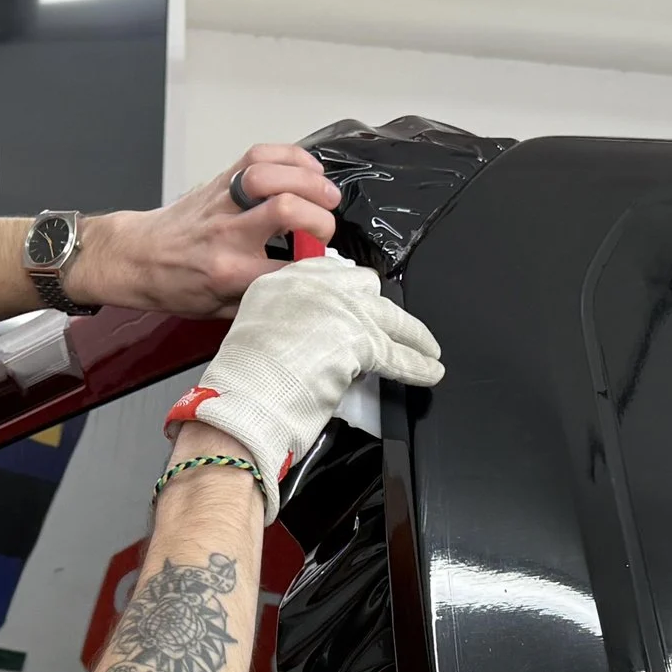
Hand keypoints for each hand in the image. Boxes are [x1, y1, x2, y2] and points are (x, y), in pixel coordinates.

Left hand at [63, 145, 338, 317]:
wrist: (135, 258)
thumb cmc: (172, 284)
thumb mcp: (217, 309)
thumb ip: (258, 301)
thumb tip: (299, 291)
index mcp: (229, 271)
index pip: (289, 266)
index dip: (317, 266)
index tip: (327, 268)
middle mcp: (227, 232)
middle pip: (286, 209)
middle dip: (321, 219)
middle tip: (327, 230)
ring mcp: (224, 202)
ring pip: (273, 174)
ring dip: (310, 181)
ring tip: (327, 195)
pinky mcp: (221, 181)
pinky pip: (259, 155)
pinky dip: (290, 156)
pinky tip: (307, 169)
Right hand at [171, 257, 442, 520]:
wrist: (243, 399)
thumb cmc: (242, 381)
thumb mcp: (258, 333)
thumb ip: (288, 324)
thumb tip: (317, 338)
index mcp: (281, 281)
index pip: (328, 272)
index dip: (349, 289)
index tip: (359, 299)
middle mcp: (313, 286)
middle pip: (365, 287)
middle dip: (380, 307)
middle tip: (390, 324)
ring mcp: (342, 309)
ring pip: (390, 317)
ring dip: (412, 334)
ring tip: (426, 347)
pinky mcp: (363, 340)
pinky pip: (398, 354)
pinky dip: (417, 365)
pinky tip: (429, 370)